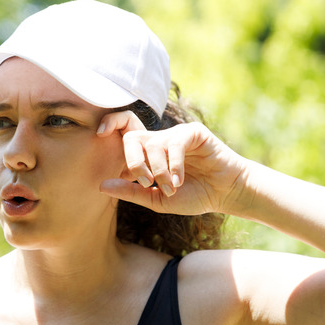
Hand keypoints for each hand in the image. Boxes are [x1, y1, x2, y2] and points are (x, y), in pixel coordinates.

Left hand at [97, 111, 248, 215]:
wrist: (224, 194)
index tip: (99, 133)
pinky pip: (175, 143)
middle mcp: (160, 140)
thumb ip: (131, 192)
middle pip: (133, 138)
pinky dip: (174, 164)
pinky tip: (179, 180)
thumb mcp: (156, 199)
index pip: (124, 134)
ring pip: (153, 145)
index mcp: (148, 153)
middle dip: (134, 162)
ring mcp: (176, 135)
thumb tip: (101, 186)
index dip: (111, 125)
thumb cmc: (192, 197)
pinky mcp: (193, 133)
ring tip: (171, 188)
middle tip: (146, 183)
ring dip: (159, 171)